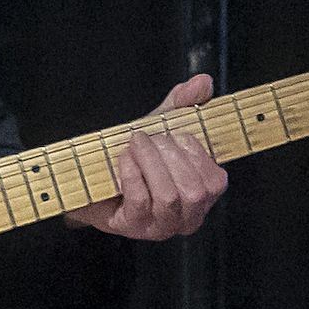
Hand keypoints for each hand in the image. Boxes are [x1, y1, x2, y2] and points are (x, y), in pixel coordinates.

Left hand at [66, 73, 228, 239]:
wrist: (93, 176)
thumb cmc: (136, 156)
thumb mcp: (161, 126)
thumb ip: (184, 104)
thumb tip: (204, 82)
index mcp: (202, 197)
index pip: (215, 181)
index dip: (195, 151)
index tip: (173, 134)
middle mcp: (186, 218)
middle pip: (194, 191)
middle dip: (170, 155)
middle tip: (149, 137)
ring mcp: (159, 227)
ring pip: (169, 197)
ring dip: (150, 162)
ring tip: (135, 143)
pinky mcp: (131, 226)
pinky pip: (139, 200)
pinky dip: (132, 173)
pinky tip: (124, 157)